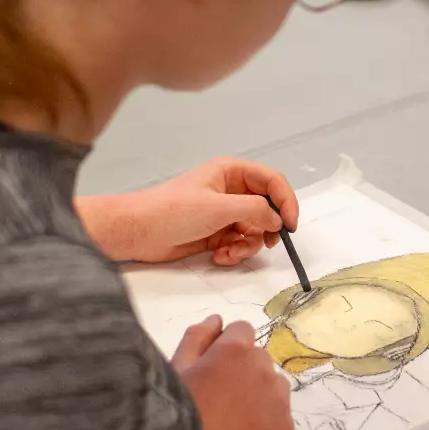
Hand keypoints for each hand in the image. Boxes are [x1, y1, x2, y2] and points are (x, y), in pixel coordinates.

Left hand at [79, 158, 298, 265]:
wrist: (137, 232)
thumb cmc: (173, 211)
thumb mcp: (218, 207)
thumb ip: (254, 211)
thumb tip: (277, 221)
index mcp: (232, 172)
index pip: (272, 182)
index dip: (286, 202)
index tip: (290, 226)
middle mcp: (231, 191)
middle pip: (266, 209)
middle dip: (267, 229)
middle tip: (266, 244)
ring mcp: (223, 213)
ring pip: (254, 231)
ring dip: (247, 246)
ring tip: (229, 253)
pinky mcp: (215, 234)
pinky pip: (238, 244)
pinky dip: (234, 253)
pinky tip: (218, 256)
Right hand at [173, 316, 293, 429]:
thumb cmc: (174, 416)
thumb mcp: (176, 370)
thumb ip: (197, 337)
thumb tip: (217, 320)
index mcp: (236, 350)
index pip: (241, 330)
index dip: (225, 347)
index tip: (211, 367)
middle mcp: (265, 369)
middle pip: (258, 357)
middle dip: (243, 369)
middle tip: (218, 395)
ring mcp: (280, 401)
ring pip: (273, 384)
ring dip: (259, 391)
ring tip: (232, 417)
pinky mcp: (287, 429)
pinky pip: (280, 413)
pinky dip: (266, 420)